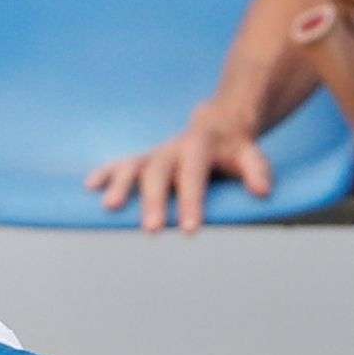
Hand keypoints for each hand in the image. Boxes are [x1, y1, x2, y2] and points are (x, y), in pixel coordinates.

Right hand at [88, 105, 269, 233]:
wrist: (218, 123)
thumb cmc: (235, 149)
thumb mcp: (251, 154)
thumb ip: (257, 170)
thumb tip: (263, 191)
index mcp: (199, 146)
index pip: (194, 174)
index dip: (191, 202)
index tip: (189, 231)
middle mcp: (172, 148)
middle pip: (159, 172)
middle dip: (154, 201)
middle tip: (152, 230)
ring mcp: (155, 153)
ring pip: (135, 166)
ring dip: (122, 186)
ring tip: (110, 207)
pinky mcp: (144, 159)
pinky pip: (121, 164)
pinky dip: (106, 173)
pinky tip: (91, 186)